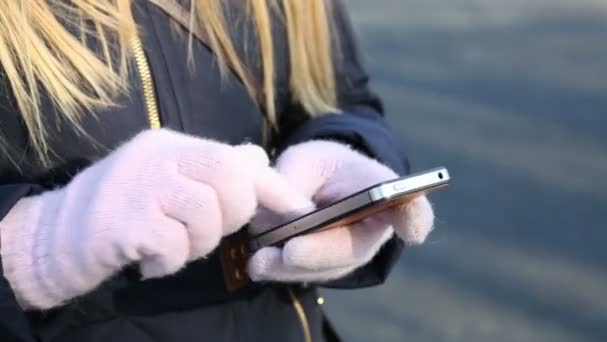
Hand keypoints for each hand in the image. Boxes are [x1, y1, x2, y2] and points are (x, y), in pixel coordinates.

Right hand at [0, 129, 304, 308]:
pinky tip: (150, 260)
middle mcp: (155, 156)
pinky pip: (174, 246)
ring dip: (198, 243)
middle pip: (229, 180)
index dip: (273, 187)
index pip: (235, 158)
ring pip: (206, 215)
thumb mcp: (168, 180)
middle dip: (232, 215)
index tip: (300, 210)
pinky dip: (170, 261)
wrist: (58, 236)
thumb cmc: (124, 210)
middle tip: (205, 231)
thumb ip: (213, 169)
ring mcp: (136, 186)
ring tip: (171, 246)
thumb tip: (258, 157)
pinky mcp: (121, 222)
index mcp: (170, 144)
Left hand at [248, 140, 433, 282]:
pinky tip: (257, 265)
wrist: (317, 182)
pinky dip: (280, 270)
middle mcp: (374, 229)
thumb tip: (288, 218)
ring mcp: (351, 253)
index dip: (413, 218)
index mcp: (381, 191)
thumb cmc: (319, 166)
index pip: (411, 208)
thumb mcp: (305, 160)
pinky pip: (307, 273)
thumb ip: (296, 183)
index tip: (412, 229)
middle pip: (355, 248)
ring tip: (260, 263)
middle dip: (319, 252)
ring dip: (292, 268)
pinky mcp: (326, 267)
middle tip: (290, 252)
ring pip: (327, 268)